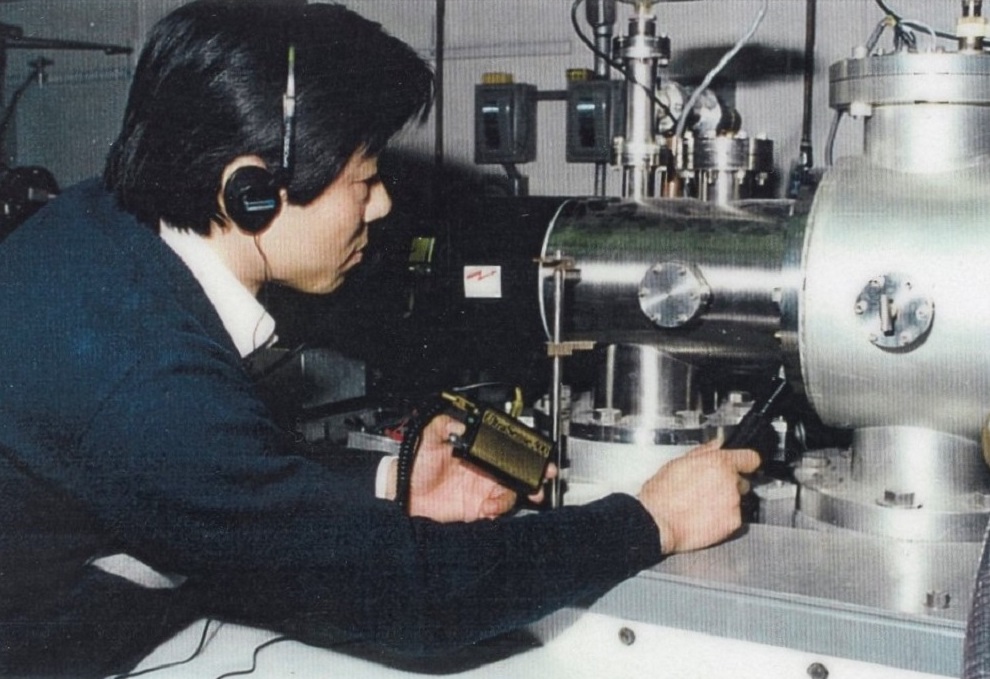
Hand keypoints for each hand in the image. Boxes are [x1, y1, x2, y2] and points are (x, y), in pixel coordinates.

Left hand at [400, 414, 552, 522]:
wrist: (403, 491)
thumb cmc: (416, 463)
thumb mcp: (428, 437)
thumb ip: (444, 424)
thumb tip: (461, 422)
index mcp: (478, 452)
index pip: (507, 451)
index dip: (524, 453)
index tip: (535, 455)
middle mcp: (484, 471)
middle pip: (517, 473)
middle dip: (534, 477)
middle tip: (541, 480)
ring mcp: (482, 490)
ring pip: (511, 492)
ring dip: (516, 496)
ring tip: (501, 499)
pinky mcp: (476, 508)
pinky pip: (497, 511)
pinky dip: (498, 510)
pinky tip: (488, 509)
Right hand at [637, 439, 759, 554]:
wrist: (657, 522)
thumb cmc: (661, 495)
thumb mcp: (677, 463)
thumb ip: (703, 452)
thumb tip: (715, 445)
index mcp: (718, 463)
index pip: (750, 458)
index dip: (745, 462)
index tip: (744, 465)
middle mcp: (730, 482)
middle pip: (741, 481)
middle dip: (728, 485)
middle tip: (707, 491)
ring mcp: (733, 503)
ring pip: (736, 500)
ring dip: (725, 502)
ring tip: (701, 506)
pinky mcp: (732, 523)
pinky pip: (733, 518)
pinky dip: (723, 520)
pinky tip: (704, 518)